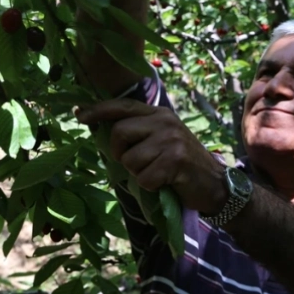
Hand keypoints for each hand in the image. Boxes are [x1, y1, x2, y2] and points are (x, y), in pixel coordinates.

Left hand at [76, 99, 226, 214]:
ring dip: (138, 174)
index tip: (78, 113)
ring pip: (129, 160)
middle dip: (119, 153)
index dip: (98, 109)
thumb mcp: (164, 139)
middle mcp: (165, 121)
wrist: (215, 185)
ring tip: (157, 174)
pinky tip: (165, 183)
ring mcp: (171, 140)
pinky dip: (150, 187)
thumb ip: (141, 132)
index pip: (123, 106)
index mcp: (160, 114)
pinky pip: (143, 178)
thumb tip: (102, 131)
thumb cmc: (183, 165)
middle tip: (135, 164)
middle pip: (119, 133)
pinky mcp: (175, 160)